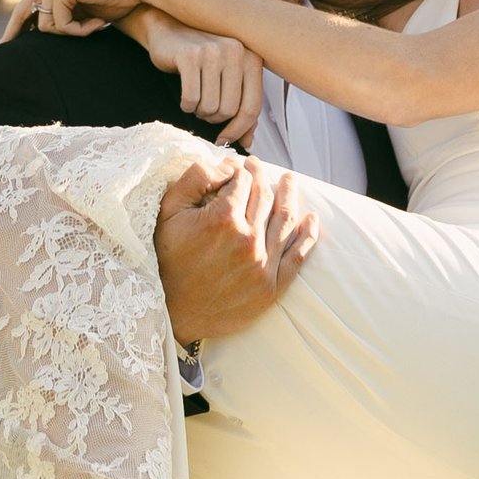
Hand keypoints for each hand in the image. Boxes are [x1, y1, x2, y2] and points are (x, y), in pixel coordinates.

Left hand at [14, 0, 179, 38]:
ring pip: (46, 25)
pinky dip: (80, 31)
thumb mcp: (86, 8)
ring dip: (72, 32)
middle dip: (32, 34)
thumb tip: (44, 32)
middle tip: (28, 48)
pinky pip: (61, 25)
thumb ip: (67, 14)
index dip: (15, 26)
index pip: (27, 4)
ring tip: (96, 24)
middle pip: (30, 15)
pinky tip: (99, 22)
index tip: (3, 46)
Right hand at [124, 9, 262, 143]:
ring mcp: (212, 51)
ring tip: (195, 99)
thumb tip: (248, 142)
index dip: (238, 130)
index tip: (224, 140)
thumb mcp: (228, 79)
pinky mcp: (189, 55)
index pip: (252, 106)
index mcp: (251, 58)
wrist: (169, 29)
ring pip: (209, 106)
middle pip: (229, 110)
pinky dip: (186, 105)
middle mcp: (236, 51)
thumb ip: (242, 107)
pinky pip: (191, 98)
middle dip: (214, 118)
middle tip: (204, 110)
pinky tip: (184, 96)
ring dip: (199, 111)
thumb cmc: (202, 60)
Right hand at [154, 153, 320, 347]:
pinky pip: (297, 256)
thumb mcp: (168, 212)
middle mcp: (247, 240)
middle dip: (261, 176)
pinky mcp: (271, 288)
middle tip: (258, 167)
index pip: (242, 181)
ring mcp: (262, 265)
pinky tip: (311, 219)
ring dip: (289, 195)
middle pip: (264, 196)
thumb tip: (225, 165)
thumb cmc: (167, 260)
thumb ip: (195, 178)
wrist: (171, 313)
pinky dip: (308, 235)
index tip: (236, 167)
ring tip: (289, 181)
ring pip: (284, 220)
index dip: (239, 169)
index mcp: (223, 219)